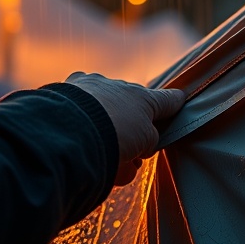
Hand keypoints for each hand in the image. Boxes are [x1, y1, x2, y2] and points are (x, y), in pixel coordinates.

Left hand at [64, 72, 185, 185]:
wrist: (71, 128)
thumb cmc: (115, 135)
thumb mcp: (144, 142)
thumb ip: (147, 140)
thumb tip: (139, 144)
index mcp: (143, 98)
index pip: (166, 99)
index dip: (174, 102)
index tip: (179, 100)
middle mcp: (119, 87)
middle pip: (131, 110)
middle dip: (130, 131)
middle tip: (127, 157)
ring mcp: (92, 86)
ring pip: (104, 110)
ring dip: (105, 130)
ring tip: (99, 156)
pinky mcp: (65, 91)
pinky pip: (80, 106)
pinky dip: (81, 121)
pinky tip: (77, 138)